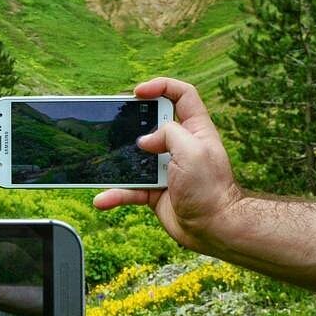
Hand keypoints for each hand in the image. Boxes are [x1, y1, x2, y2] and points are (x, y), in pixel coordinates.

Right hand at [92, 77, 242, 252]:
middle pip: (152, 123)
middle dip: (133, 122)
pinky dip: (115, 194)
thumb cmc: (210, 188)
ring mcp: (167, 169)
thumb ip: (168, 133)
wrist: (213, 229)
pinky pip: (130, 189)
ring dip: (118, 162)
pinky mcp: (156, 192)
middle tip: (115, 123)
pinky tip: (102, 199)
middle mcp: (181, 147)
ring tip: (102, 161)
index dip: (161, 86)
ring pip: (135, 158)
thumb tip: (145, 140)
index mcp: (195, 130)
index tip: (138, 92)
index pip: (182, 95)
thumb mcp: (192, 150)